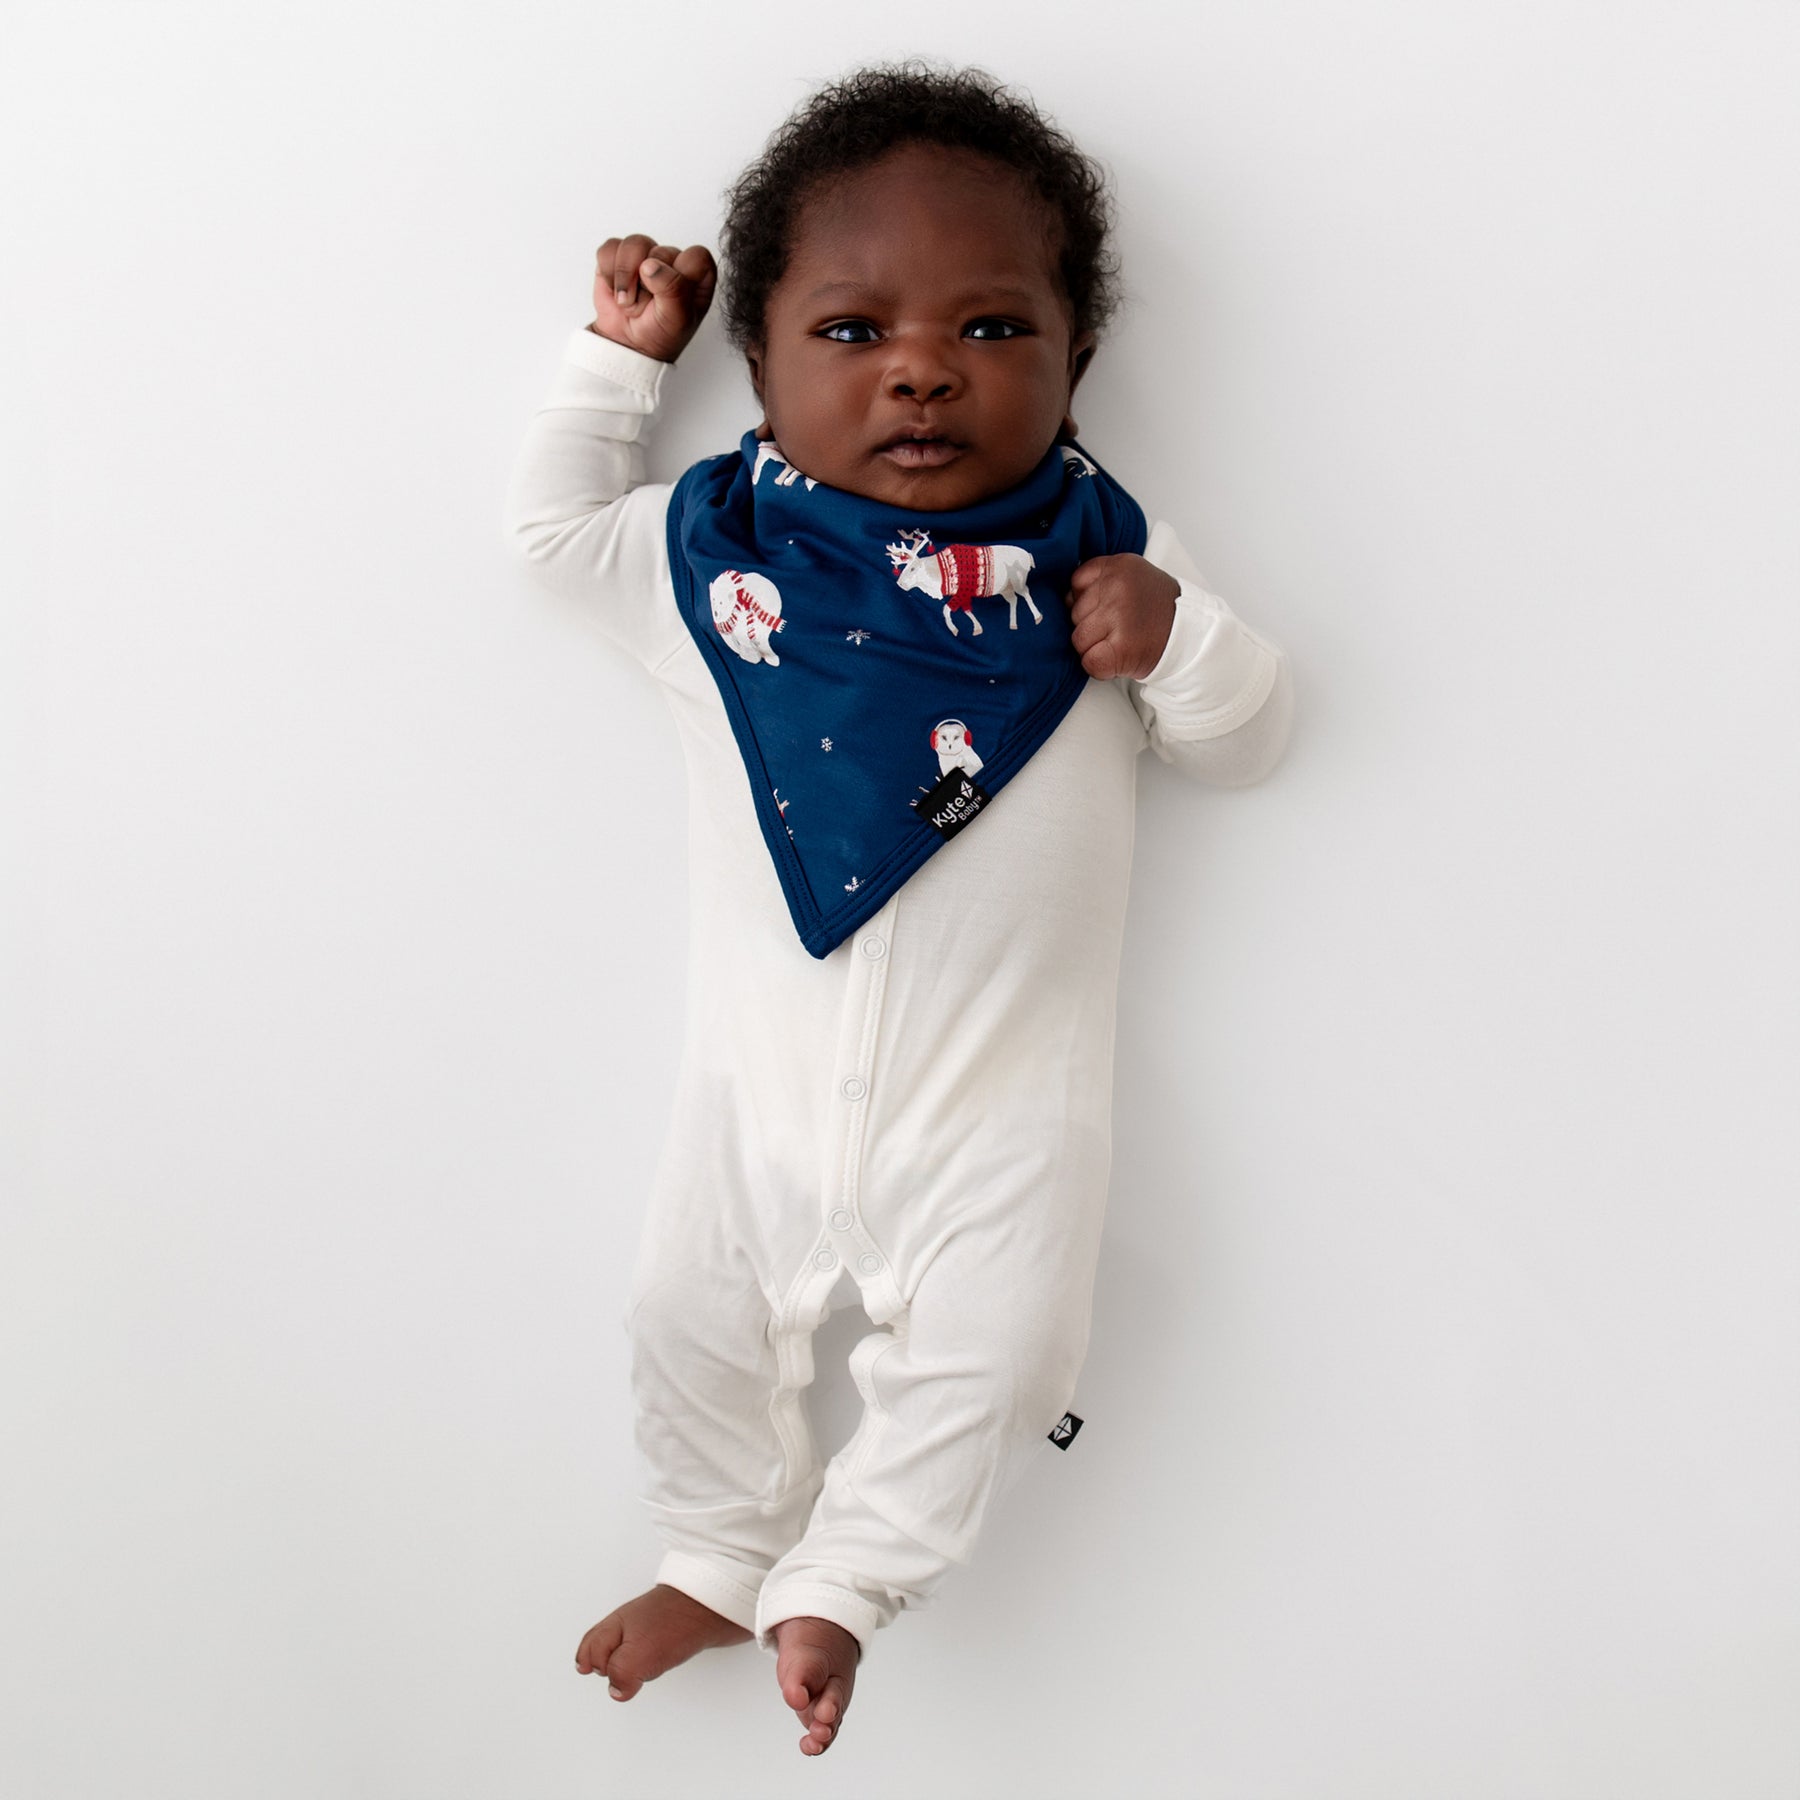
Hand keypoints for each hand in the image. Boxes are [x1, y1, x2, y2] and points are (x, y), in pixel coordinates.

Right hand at [591, 235, 717, 363]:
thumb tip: (650, 266)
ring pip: (634, 244)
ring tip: (627, 301)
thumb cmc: (659, 334)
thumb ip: (674, 290)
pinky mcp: (618, 257)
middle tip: (647, 307)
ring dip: (626, 277)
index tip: (670, 297)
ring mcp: (644, 256)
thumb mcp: (677, 320)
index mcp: (695, 276)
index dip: (680, 275)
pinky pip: (610, 248)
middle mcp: (672, 262)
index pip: (697, 256)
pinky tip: (615, 290)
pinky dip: (608, 273)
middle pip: (660, 251)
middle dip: (647, 284)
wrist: (627, 345)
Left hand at [1066, 554, 1180, 680]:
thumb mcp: (1133, 578)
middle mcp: (1118, 587)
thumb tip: (1064, 599)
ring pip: (1078, 640)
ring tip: (1120, 643)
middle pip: (1074, 614)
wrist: (1193, 636)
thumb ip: (1101, 580)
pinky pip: (1088, 662)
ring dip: (1094, 648)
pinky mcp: (1122, 647)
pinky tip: (1118, 659)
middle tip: (1119, 630)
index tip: (1106, 610)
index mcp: (1120, 566)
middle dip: (1091, 627)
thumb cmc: (1158, 611)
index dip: (1086, 602)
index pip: (1076, 583)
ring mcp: (1120, 616)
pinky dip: (1099, 667)